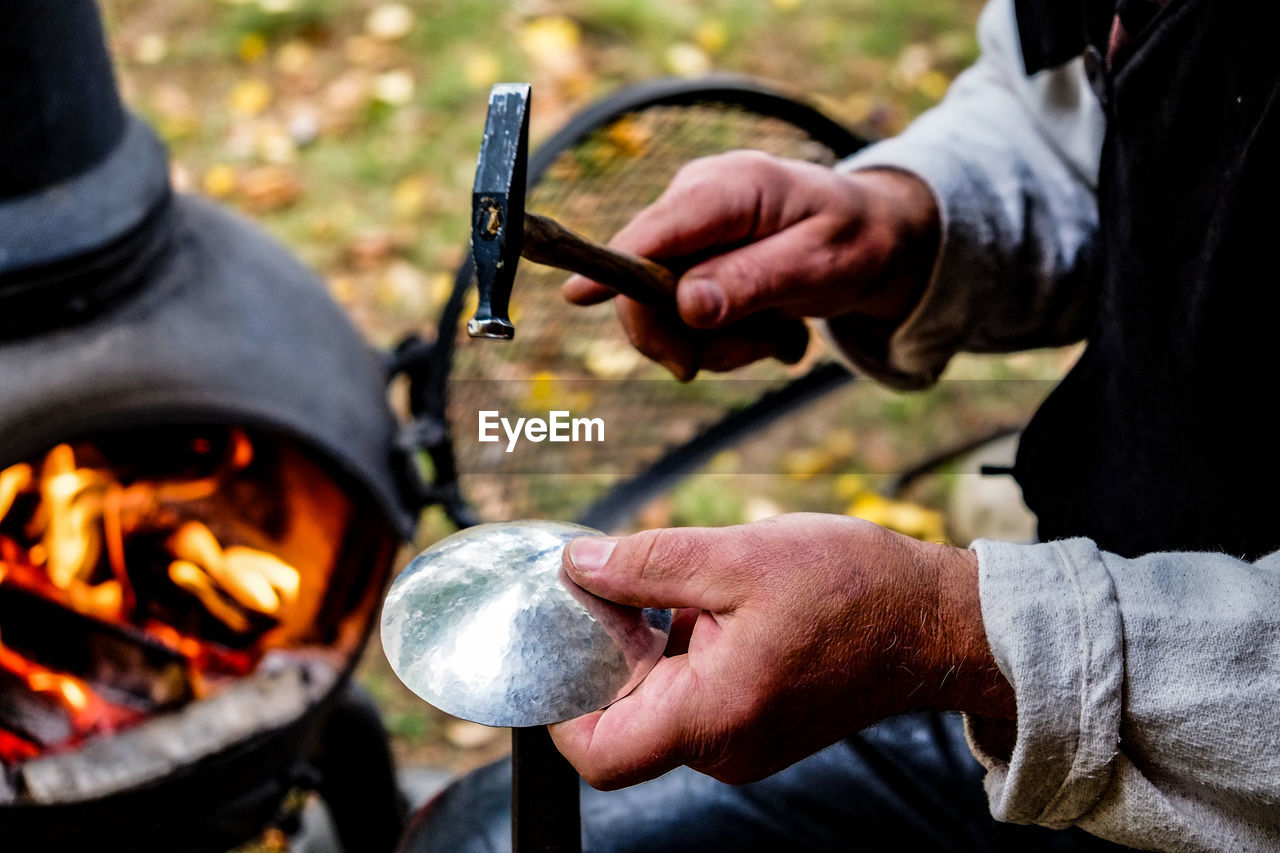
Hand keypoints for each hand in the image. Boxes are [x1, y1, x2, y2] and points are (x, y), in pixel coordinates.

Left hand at [548, 513, 1012, 789]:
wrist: (934, 623)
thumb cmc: (853, 588)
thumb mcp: (740, 556)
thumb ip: (647, 564)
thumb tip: (577, 566)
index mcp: (714, 714)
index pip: (599, 752)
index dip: (557, 703)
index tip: (556, 639)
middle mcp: (724, 748)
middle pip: (621, 722)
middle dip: (604, 654)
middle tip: (613, 588)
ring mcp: (740, 744)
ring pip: (656, 707)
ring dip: (646, 649)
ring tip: (678, 591)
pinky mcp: (754, 728)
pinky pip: (691, 701)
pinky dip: (679, 655)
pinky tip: (703, 607)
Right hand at [563, 152, 939, 378]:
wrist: (878, 238)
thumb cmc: (857, 240)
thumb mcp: (820, 264)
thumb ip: (754, 281)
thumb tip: (687, 307)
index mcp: (730, 187)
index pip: (654, 232)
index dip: (612, 267)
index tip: (577, 298)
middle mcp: (698, 201)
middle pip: (643, 282)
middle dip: (688, 334)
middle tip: (754, 352)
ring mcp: (690, 231)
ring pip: (663, 313)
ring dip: (719, 343)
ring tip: (777, 331)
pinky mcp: (690, 258)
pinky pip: (680, 317)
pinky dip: (722, 338)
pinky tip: (765, 326)